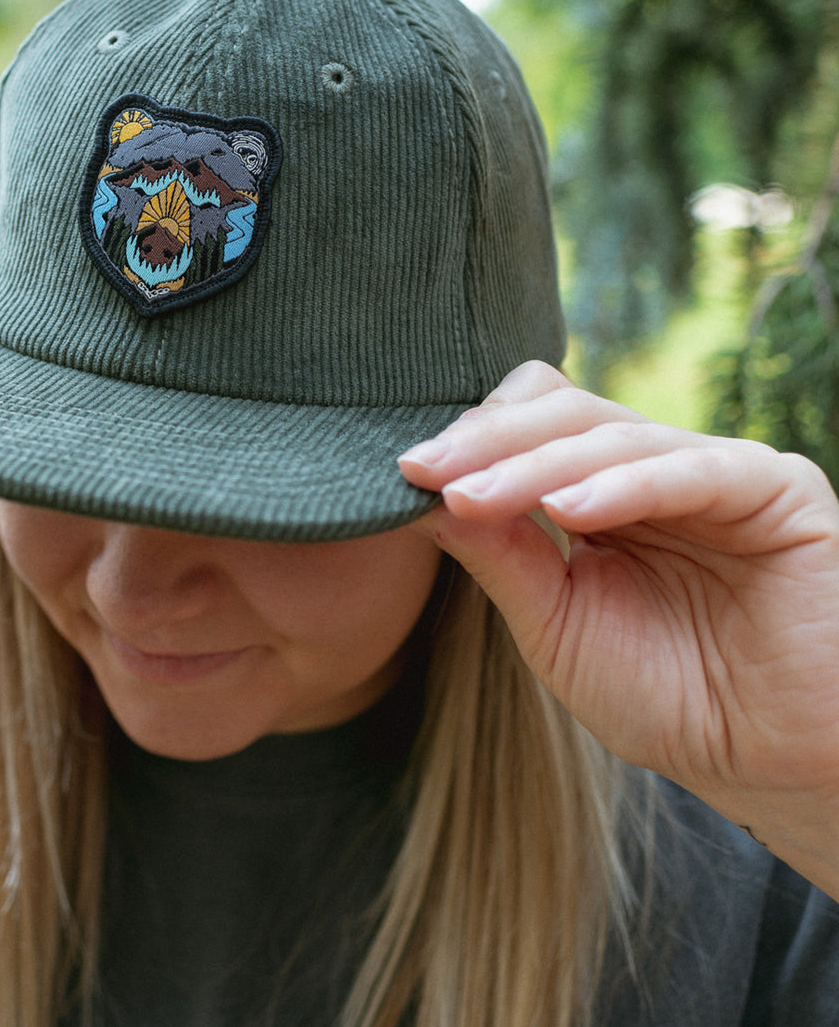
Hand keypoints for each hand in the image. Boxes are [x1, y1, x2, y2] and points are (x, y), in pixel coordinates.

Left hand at [398, 361, 838, 896]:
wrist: (764, 764)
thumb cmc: (663, 697)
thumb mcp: (554, 624)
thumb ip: (500, 556)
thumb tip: (423, 495)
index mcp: (600, 492)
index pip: (531, 426)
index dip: (471, 440)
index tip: (404, 471)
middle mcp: (652, 469)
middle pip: (561, 414)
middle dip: (487, 443)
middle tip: (423, 469)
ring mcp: (713, 471)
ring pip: (611, 435)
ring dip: (533, 466)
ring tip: (472, 495)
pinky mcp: (774, 489)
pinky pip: (689, 470)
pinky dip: (622, 485)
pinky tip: (567, 512)